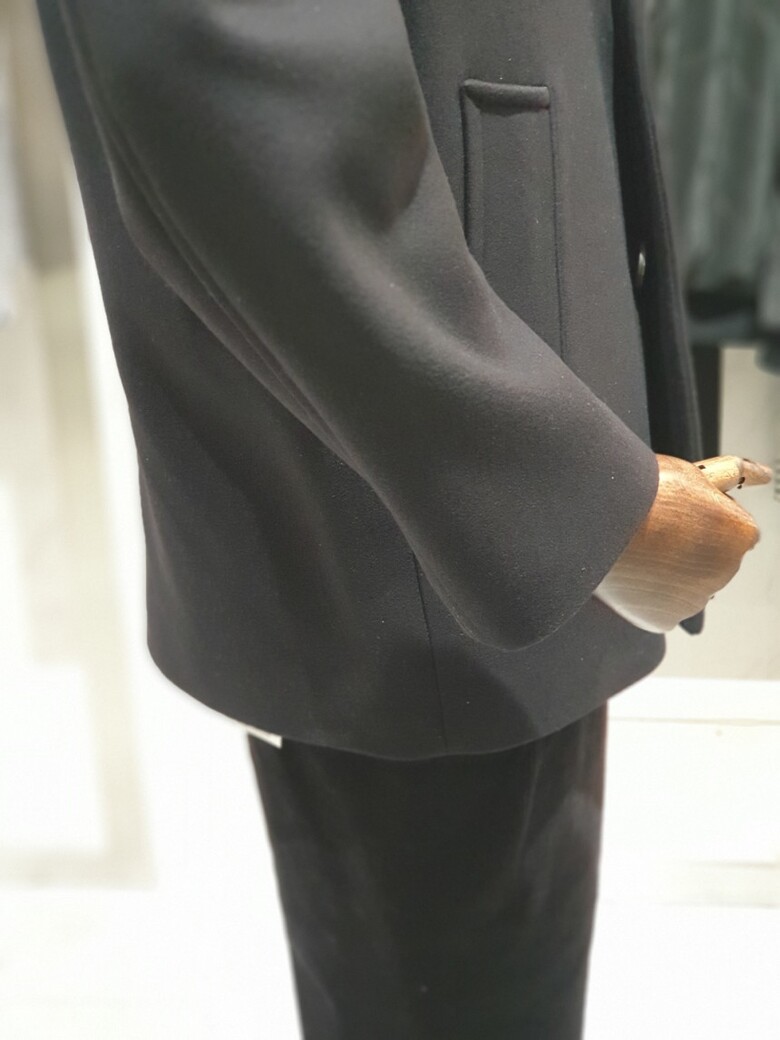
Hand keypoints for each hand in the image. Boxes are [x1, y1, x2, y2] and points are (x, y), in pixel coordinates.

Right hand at [593, 454, 768, 631]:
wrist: (596, 521)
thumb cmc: (642, 493)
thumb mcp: (693, 472)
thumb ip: (733, 475)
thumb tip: (765, 475)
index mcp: (740, 535)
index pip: (732, 529)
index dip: (703, 516)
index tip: (678, 510)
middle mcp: (726, 571)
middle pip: (711, 558)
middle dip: (690, 546)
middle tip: (655, 527)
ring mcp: (695, 600)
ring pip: (687, 584)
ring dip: (670, 571)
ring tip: (639, 548)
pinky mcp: (665, 619)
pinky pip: (663, 607)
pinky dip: (650, 595)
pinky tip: (634, 572)